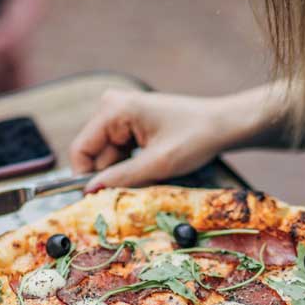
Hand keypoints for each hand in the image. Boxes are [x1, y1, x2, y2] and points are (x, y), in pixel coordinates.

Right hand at [69, 90, 237, 191]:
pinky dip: (132, 163)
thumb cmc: (195, 138)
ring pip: (107, 155)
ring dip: (124, 170)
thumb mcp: (158, 164)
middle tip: (139, 184)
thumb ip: (121, 178)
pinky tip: (152, 164)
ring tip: (151, 171)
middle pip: (94, 153)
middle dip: (112, 173)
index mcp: (114, 109)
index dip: (87, 177)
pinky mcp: (130, 121)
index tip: (101, 199)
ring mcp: (120, 112)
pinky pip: (119, 150)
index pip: (81, 150)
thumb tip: (89, 191)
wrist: (223, 125)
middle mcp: (111, 105)